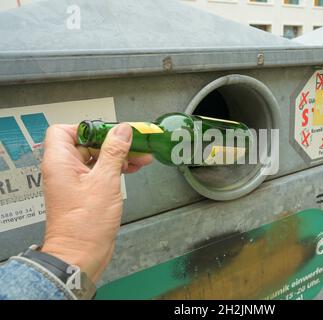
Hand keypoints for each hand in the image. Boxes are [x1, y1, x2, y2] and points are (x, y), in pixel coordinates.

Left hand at [40, 124, 151, 282]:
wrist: (81, 255)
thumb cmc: (85, 224)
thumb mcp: (105, 181)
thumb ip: (114, 152)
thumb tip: (122, 131)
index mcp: (60, 162)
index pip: (65, 130)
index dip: (88, 128)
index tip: (111, 132)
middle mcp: (64, 169)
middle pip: (87, 143)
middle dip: (113, 142)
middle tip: (135, 143)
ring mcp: (75, 182)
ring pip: (97, 158)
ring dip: (119, 156)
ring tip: (142, 157)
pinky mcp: (85, 192)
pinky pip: (100, 172)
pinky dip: (116, 168)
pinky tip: (133, 168)